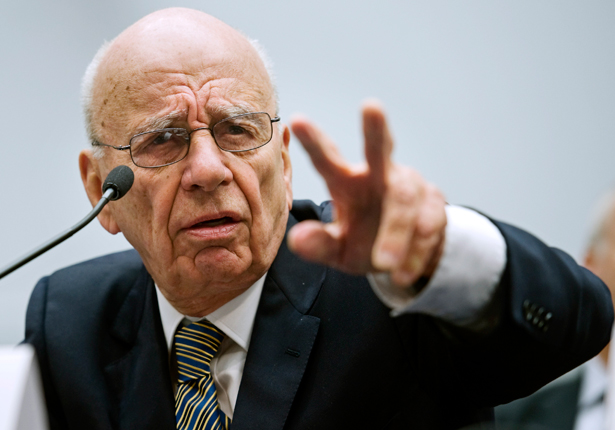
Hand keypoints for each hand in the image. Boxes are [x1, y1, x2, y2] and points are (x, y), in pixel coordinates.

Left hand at [288, 100, 446, 286]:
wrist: (405, 259)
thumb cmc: (363, 243)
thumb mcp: (338, 251)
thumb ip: (319, 246)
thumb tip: (296, 240)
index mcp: (347, 182)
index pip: (328, 159)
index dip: (314, 141)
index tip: (296, 120)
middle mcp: (379, 175)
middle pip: (380, 148)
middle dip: (375, 128)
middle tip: (371, 106)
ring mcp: (410, 186)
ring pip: (404, 198)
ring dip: (395, 232)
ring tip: (384, 264)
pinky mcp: (435, 203)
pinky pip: (429, 223)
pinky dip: (416, 249)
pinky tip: (404, 271)